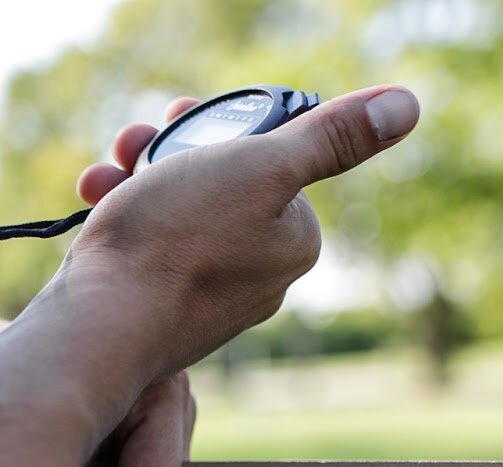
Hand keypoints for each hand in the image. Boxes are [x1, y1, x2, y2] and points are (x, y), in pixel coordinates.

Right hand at [68, 85, 418, 384]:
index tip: (183, 120)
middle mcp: (258, 277)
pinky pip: (146, 253)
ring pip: (174, 217)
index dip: (222, 133)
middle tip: (138, 144)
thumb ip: (331, 136)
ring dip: (136, 182)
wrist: (103, 324)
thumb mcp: (260, 166)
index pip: (267, 163)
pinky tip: (97, 209)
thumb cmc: (178, 242)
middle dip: (171, 156)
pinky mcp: (160, 315)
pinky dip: (120, 223)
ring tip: (108, 175)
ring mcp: (205, 301)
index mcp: (293, 241)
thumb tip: (405, 106)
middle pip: (217, 187)